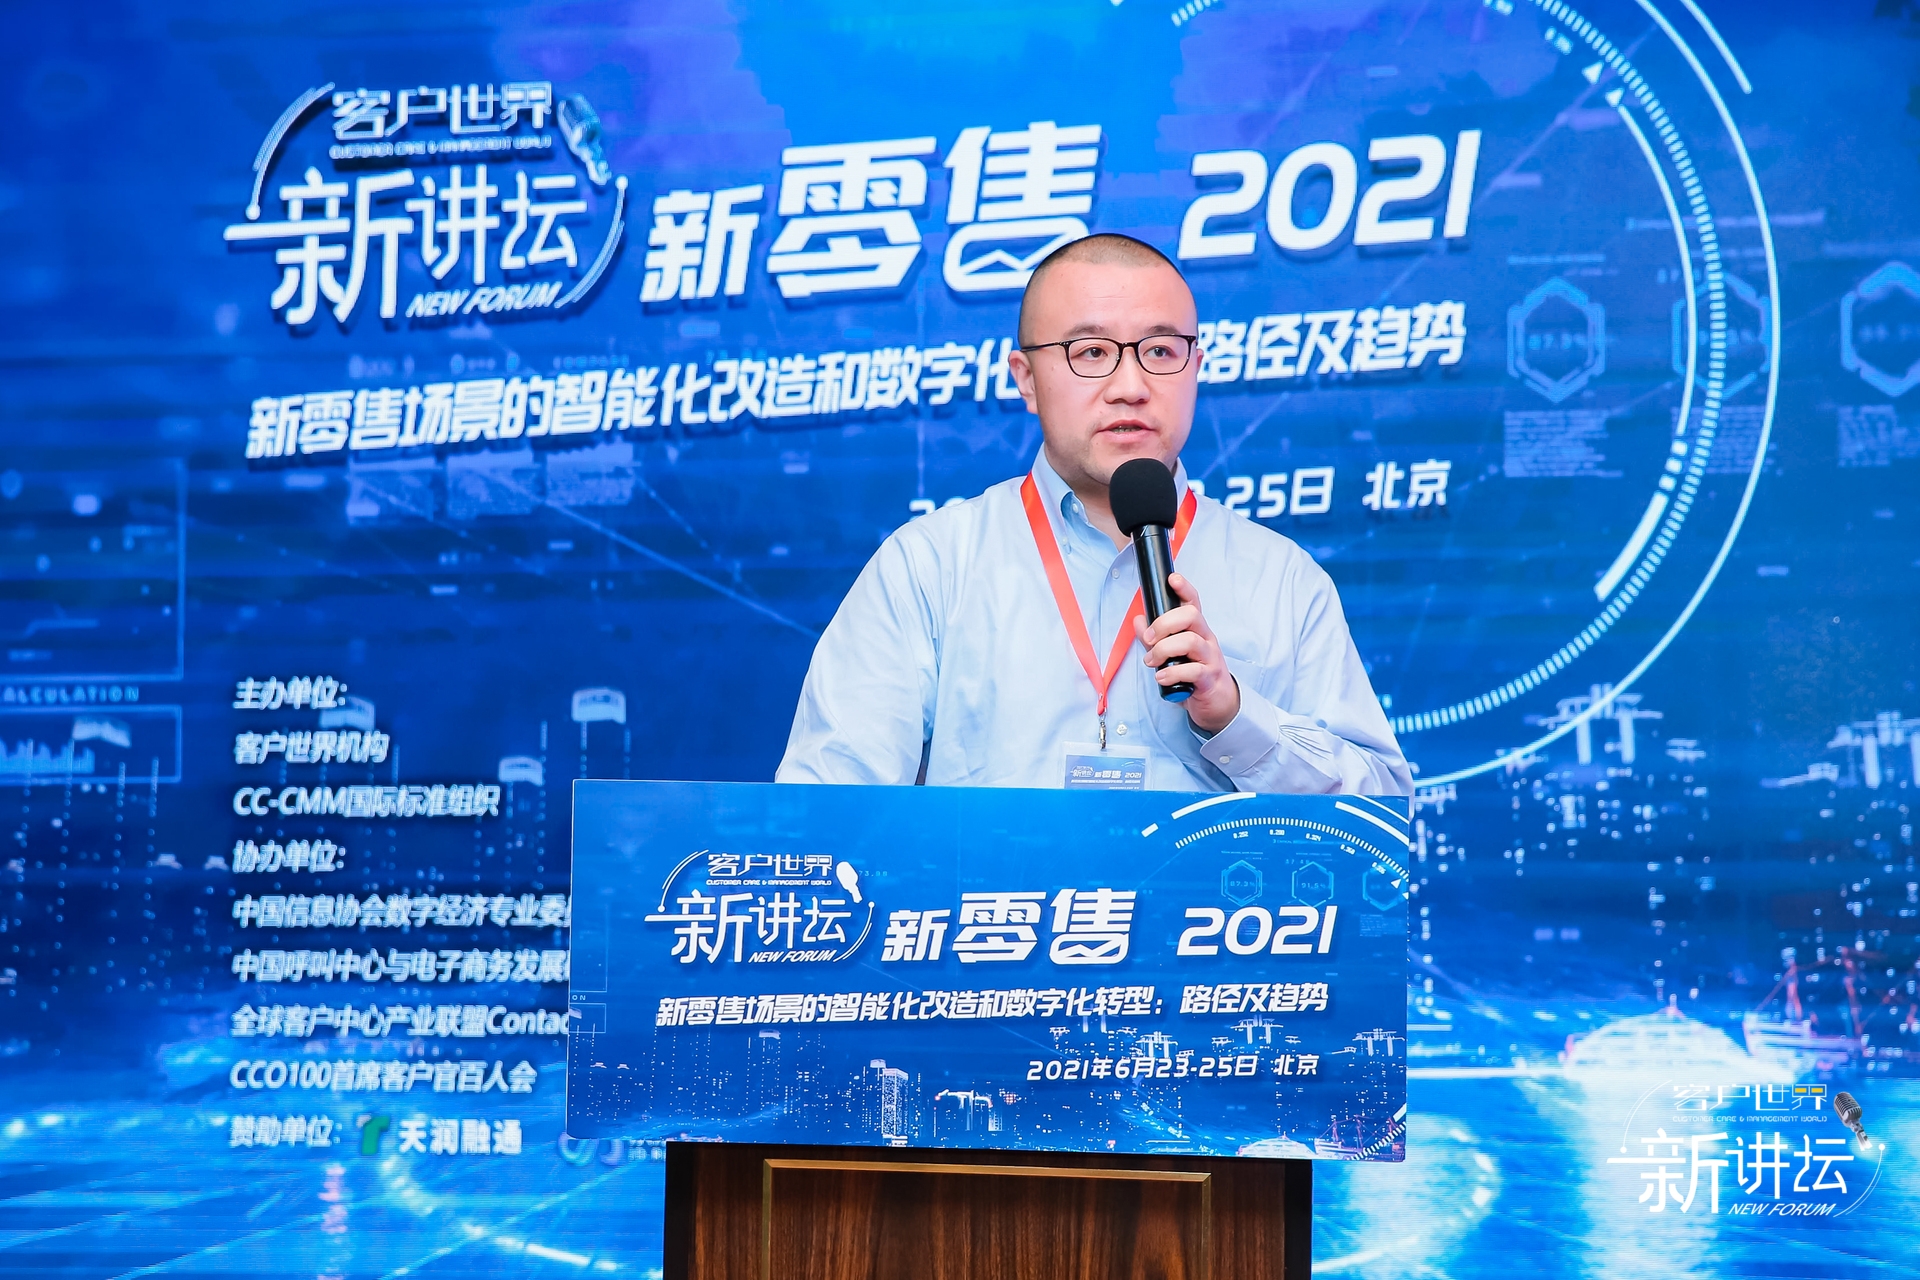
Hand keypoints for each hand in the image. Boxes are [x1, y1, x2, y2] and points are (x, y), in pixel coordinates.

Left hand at [1132, 572, 1239, 733]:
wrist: (1216, 703)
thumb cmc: (1194, 674)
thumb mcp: (1171, 655)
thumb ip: (1153, 638)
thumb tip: (1138, 621)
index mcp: (1196, 629)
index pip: (1193, 603)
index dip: (1184, 589)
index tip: (1173, 579)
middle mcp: (1206, 639)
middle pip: (1191, 616)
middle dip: (1165, 623)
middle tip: (1150, 638)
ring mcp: (1210, 658)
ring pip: (1190, 642)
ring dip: (1164, 650)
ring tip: (1152, 662)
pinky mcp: (1209, 678)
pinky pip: (1192, 671)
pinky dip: (1172, 673)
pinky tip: (1161, 677)